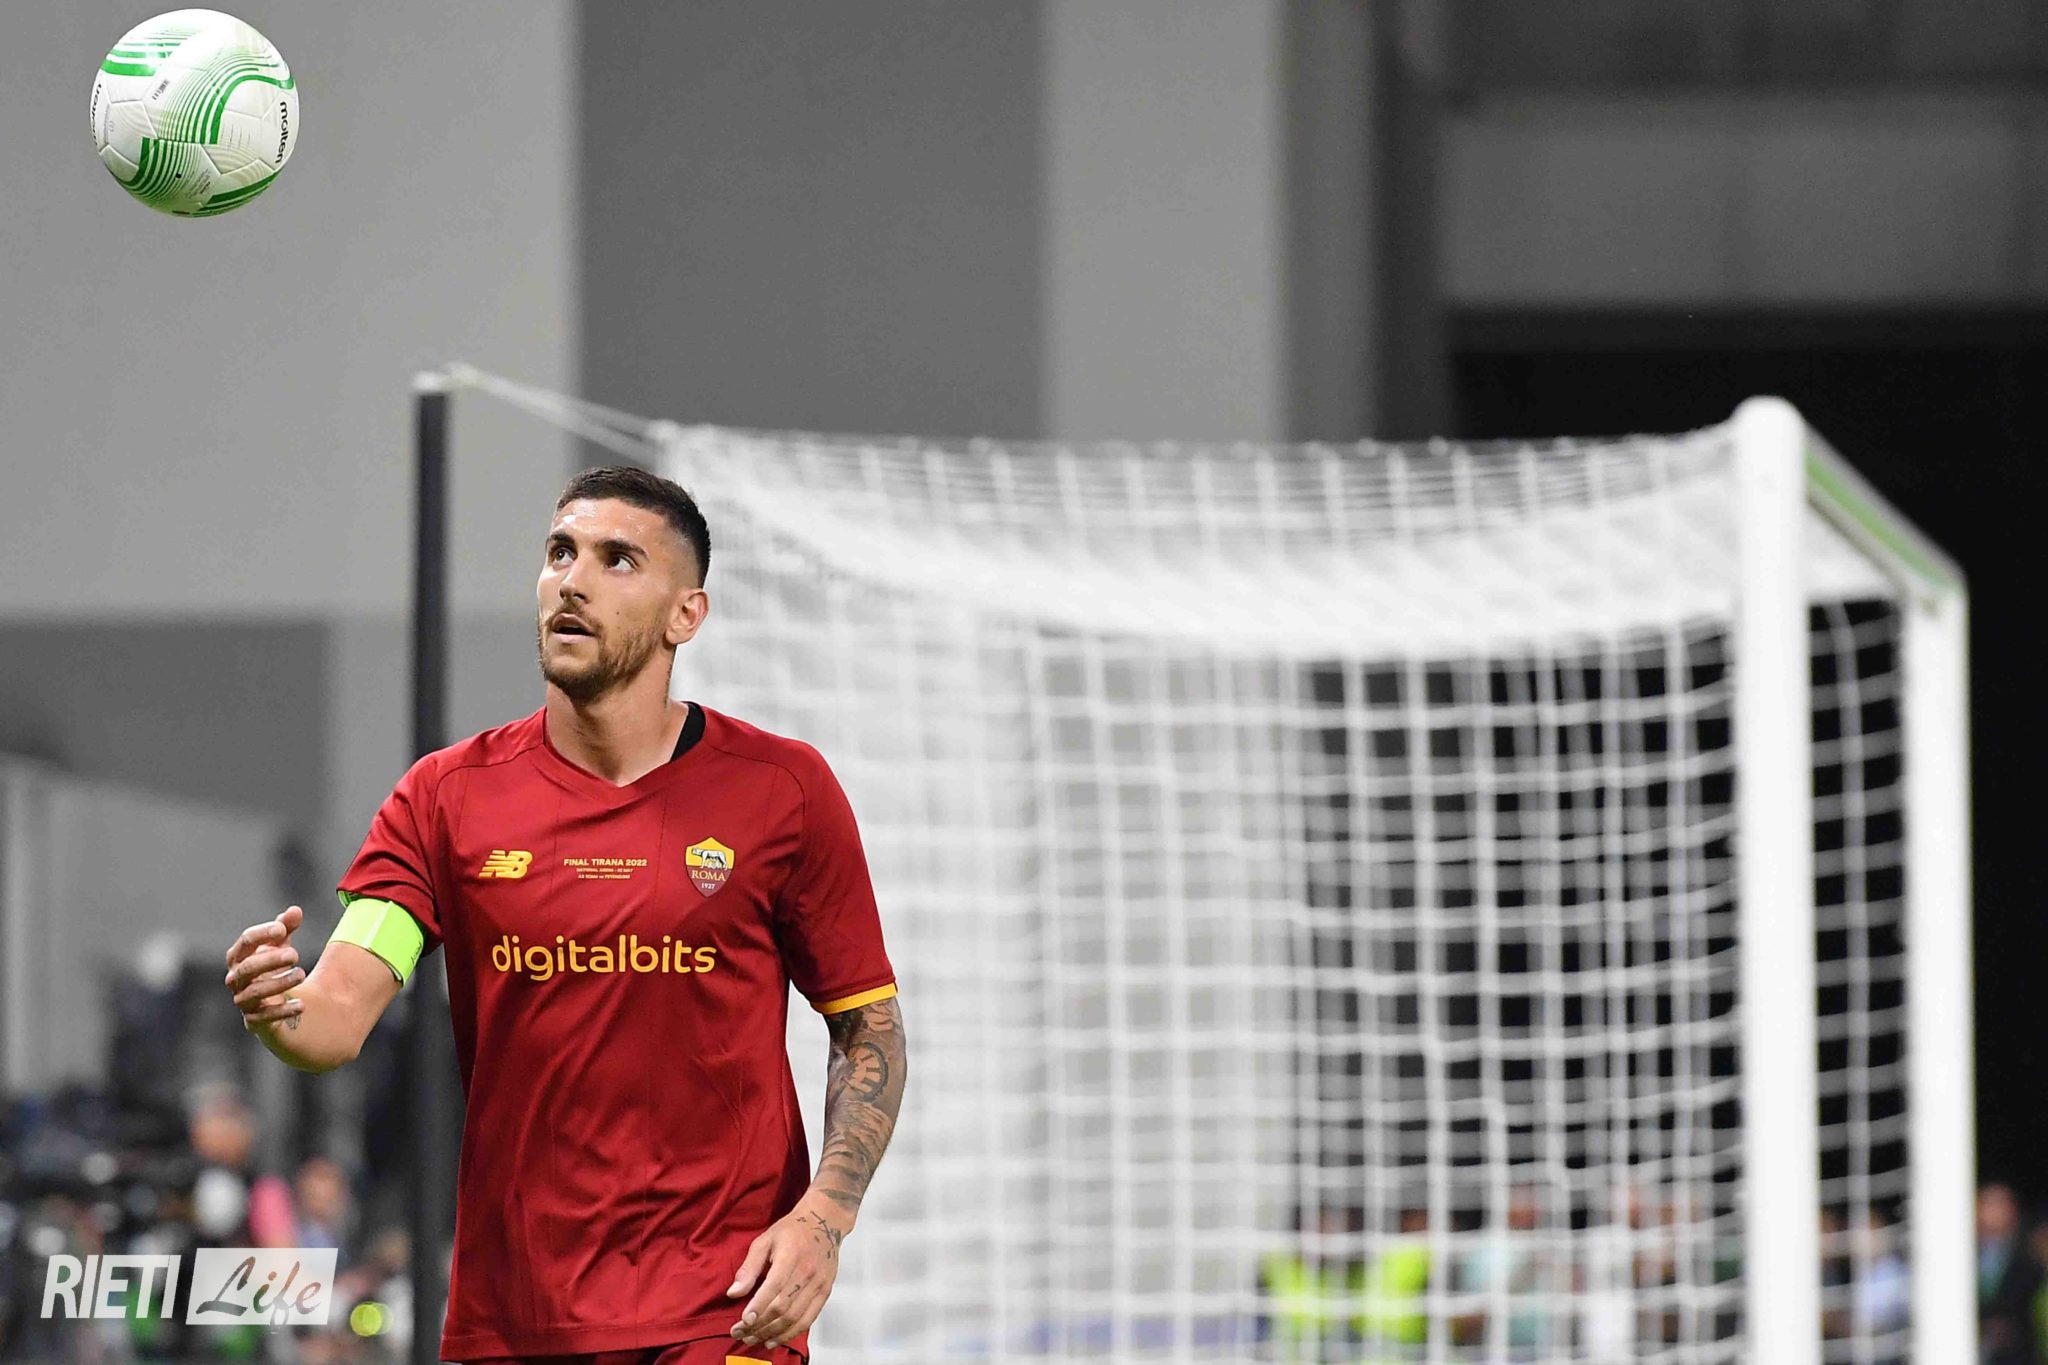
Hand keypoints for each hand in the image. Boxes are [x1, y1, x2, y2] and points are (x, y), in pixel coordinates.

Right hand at [226, 906, 305, 1030]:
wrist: (275, 1004)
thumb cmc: (274, 968)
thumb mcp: (282, 946)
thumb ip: (287, 928)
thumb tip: (295, 910)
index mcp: (240, 957)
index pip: (245, 942)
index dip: (261, 934)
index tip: (282, 929)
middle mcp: (237, 980)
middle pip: (247, 968)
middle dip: (270, 960)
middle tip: (295, 955)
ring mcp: (243, 1001)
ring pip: (254, 992)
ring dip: (279, 983)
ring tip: (301, 974)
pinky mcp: (254, 1022)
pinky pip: (263, 1018)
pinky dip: (282, 1011)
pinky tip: (301, 1005)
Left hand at [725, 1194, 848, 1348]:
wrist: (824, 1222)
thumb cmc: (792, 1230)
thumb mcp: (765, 1240)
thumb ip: (749, 1267)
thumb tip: (733, 1293)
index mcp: (791, 1255)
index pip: (774, 1287)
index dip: (758, 1307)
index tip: (742, 1321)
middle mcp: (808, 1272)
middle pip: (783, 1307)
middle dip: (759, 1325)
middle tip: (740, 1333)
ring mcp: (819, 1284)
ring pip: (795, 1318)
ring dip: (772, 1333)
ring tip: (754, 1339)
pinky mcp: (826, 1292)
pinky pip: (809, 1319)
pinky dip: (791, 1333)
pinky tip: (775, 1338)